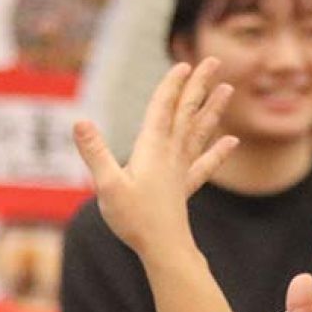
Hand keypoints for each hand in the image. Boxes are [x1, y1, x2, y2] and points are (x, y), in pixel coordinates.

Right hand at [73, 58, 238, 258]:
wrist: (164, 249)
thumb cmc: (134, 220)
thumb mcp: (107, 185)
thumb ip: (95, 153)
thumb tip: (79, 122)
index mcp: (152, 149)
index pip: (163, 109)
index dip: (172, 86)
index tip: (184, 64)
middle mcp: (170, 154)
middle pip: (187, 113)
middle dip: (199, 86)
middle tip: (215, 62)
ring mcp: (181, 170)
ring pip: (200, 132)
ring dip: (213, 110)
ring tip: (228, 90)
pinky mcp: (185, 188)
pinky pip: (205, 164)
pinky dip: (218, 152)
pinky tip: (231, 142)